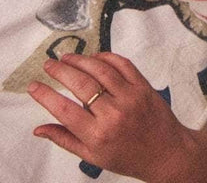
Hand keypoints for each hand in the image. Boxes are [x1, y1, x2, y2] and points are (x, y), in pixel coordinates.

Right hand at [28, 53, 196, 182]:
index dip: (45, 96)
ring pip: (101, 70)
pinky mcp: (144, 86)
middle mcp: (113, 114)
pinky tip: (94, 57)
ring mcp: (131, 97)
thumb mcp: (92, 156)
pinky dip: (107, 57)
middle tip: (48, 64)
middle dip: (61, 71)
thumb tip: (38, 129)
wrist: (165, 153)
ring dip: (81, 60)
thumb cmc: (127, 156)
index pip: (64, 110)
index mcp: (97, 135)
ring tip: (67, 58)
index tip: (33, 86)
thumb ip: (65, 139)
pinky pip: (123, 65)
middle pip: (81, 84)